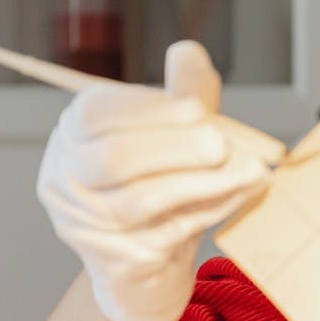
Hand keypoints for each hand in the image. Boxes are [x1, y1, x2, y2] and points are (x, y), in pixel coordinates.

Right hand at [36, 41, 284, 320]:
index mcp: (75, 135)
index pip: (98, 114)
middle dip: (176, 148)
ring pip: (143, 200)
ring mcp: (85, 225)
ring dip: (206, 183)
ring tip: (252, 172)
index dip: (152, 110)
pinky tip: (243, 196)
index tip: (200, 111)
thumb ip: (182, 96)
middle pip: (113, 159)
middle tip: (224, 145)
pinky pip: (168, 233)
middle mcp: (67, 178)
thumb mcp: (174, 138)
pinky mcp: (117, 262)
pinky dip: (212, 211)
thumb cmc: (162, 190)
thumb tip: (188, 53)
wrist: (150, 267)